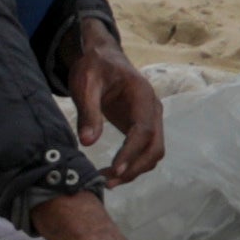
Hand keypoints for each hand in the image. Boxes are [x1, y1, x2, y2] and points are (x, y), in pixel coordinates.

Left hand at [64, 28, 170, 187]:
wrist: (101, 57)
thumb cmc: (93, 67)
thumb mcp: (85, 84)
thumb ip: (88, 111)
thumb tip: (88, 142)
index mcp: (142, 95)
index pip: (144, 130)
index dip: (132, 152)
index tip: (116, 170)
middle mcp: (153, 109)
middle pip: (155, 147)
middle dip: (134, 168)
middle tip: (108, 182)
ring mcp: (151, 119)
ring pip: (153, 152)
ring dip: (134, 170)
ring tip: (107, 181)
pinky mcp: (142, 127)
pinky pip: (144, 151)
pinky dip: (132, 165)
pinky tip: (112, 173)